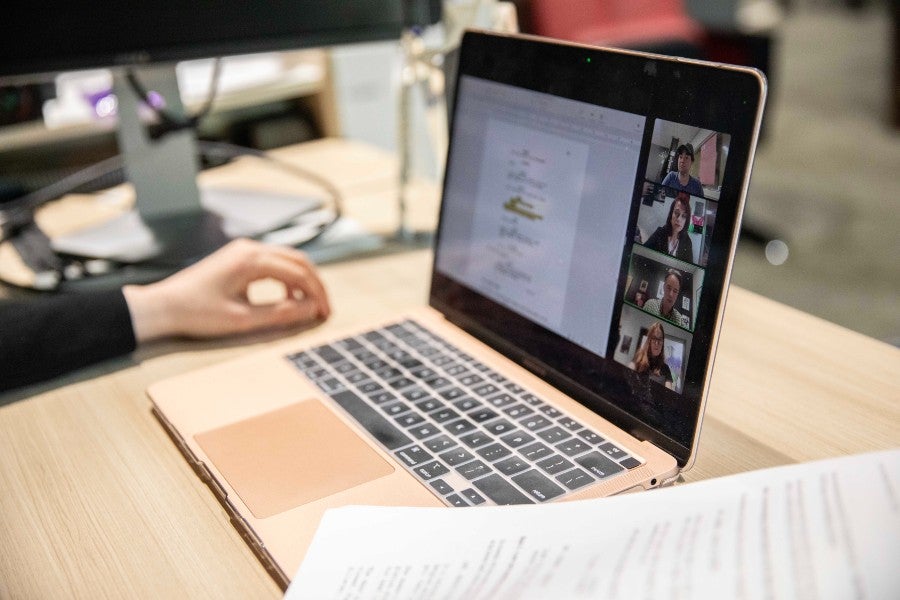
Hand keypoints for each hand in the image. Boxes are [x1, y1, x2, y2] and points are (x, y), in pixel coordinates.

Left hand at [123, 238, 329, 342]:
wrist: (163, 306)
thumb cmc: (196, 313)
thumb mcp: (242, 319)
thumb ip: (280, 314)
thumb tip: (309, 310)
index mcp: (251, 260)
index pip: (299, 273)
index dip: (317, 294)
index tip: (325, 313)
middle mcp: (249, 249)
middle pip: (298, 261)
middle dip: (315, 285)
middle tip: (324, 308)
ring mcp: (243, 251)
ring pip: (287, 260)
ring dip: (303, 281)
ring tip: (309, 305)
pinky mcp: (238, 258)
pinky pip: (273, 263)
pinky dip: (287, 279)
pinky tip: (287, 298)